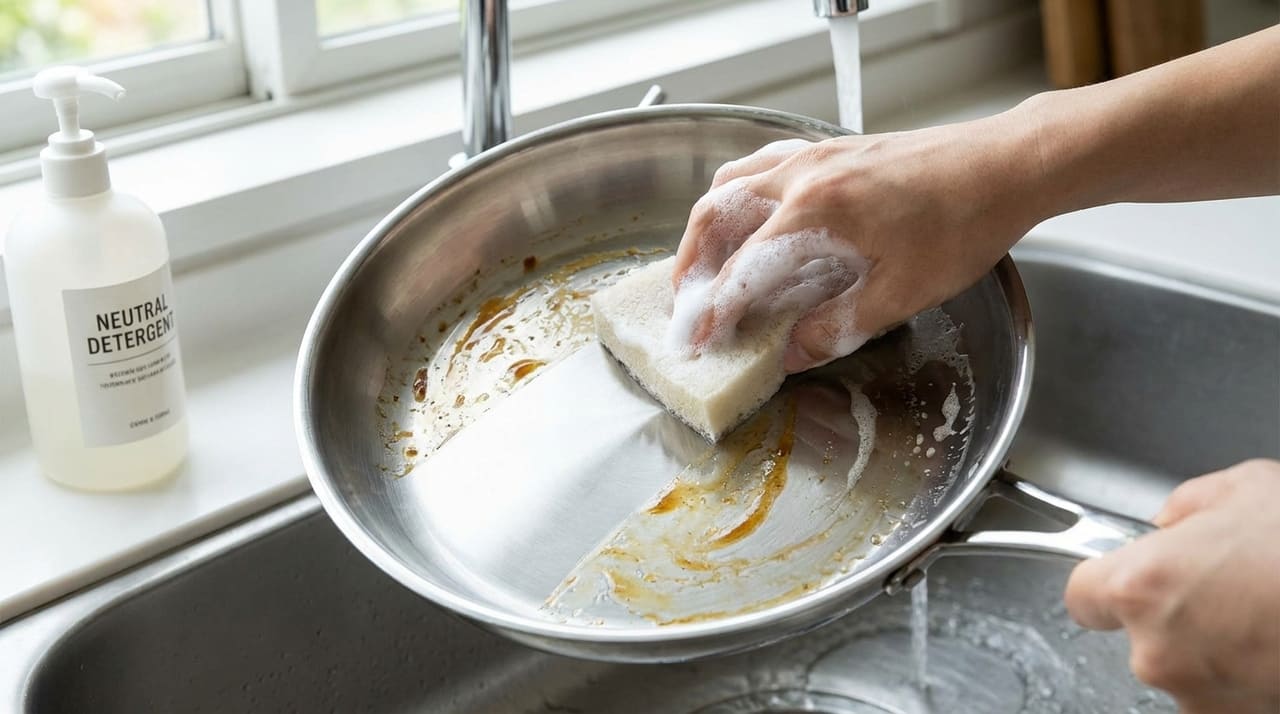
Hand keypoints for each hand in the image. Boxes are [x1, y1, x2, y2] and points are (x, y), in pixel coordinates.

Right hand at [670, 112, 1046, 371]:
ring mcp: (816, 154)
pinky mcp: (833, 147)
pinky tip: (753, 214)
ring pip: (734, 181)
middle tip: (686, 302)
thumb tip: (793, 353)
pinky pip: (764, 163)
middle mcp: (803, 175)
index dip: (715, 309)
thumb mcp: (901, 293)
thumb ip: (838, 325)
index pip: (743, 268)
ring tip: (707, 261)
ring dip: (709, 223)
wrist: (1004, 165)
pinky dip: (742, 191)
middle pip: (716, 213)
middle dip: (692, 262)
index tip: (698, 338)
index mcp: (814, 212)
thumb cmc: (963, 223)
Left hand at [1065, 459, 1279, 712]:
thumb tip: (1171, 524)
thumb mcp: (1245, 487)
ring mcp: (1203, 696)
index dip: (1105, 582)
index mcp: (1142, 586)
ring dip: (1213, 647)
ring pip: (1187, 668)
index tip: (1127, 574)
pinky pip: (1227, 694)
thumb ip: (1186, 506)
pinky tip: (1277, 642)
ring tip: (1266, 612)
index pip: (1082, 596)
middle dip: (1174, 611)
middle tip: (1228, 584)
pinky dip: (1248, 674)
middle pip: (1139, 635)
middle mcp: (1160, 651)